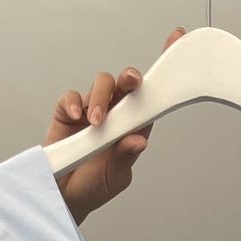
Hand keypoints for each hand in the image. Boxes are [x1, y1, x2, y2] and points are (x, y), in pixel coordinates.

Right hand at [46, 29, 184, 224]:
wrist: (65, 197)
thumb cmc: (94, 185)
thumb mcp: (115, 177)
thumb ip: (124, 157)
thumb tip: (138, 141)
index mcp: (133, 126)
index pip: (151, 97)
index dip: (163, 71)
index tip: (175, 42)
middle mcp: (115, 114)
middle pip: (126, 83)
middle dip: (130, 78)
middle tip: (131, 83)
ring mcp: (92, 110)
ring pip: (102, 85)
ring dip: (100, 100)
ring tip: (96, 123)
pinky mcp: (69, 112)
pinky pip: (71, 97)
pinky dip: (74, 103)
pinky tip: (77, 117)